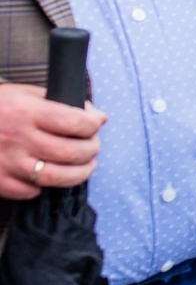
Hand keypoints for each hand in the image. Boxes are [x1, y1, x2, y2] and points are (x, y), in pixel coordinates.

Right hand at [0, 84, 105, 199]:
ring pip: (55, 177)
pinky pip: (28, 191)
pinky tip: (45, 177)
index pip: (75, 122)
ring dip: (78, 174)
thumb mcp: (23, 93)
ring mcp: (7, 162)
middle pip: (70, 152)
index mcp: (27, 111)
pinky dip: (41, 187)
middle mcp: (18, 138)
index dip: (94, 124)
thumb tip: (95, 115)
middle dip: (91, 150)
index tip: (98, 123)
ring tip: (85, 167)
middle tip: (93, 147)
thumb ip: (58, 101)